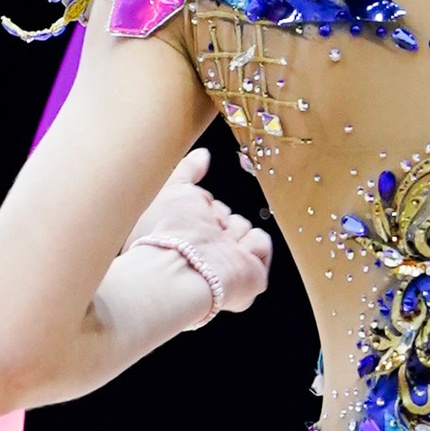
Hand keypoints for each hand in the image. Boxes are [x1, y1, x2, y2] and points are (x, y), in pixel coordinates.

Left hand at [124, 146, 273, 320]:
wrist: (183, 266)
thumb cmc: (168, 233)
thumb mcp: (171, 189)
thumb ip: (187, 170)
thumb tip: (203, 155)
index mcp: (186, 236)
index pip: (207, 207)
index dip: (202, 206)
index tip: (190, 215)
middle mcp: (206, 252)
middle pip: (228, 216)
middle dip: (218, 219)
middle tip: (202, 233)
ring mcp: (229, 264)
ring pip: (243, 226)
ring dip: (232, 232)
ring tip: (214, 247)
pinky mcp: (251, 275)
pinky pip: (261, 242)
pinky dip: (251, 244)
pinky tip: (233, 254)